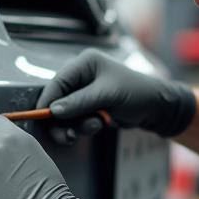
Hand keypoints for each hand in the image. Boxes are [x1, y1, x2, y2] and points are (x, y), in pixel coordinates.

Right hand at [36, 48, 195, 139]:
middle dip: (63, 119)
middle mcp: (82, 76)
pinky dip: (84, 126)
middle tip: (68, 135)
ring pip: (66, 113)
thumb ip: (79, 102)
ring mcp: (85, 93)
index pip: (58, 82)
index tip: (42, 117)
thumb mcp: (107, 95)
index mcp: (85, 63)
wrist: (157, 107)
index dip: (48, 101)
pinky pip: (77, 119)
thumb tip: (54, 110)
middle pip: (58, 100)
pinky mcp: (90, 107)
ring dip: (76, 125)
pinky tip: (100, 124)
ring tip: (95, 126)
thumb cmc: (136, 93)